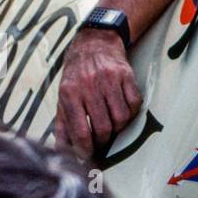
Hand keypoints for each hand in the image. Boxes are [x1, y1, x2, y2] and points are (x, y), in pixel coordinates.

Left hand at [54, 29, 142, 158]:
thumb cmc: (77, 73)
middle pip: (103, 128)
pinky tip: (123, 110)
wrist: (94, 42)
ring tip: (112, 124)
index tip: (88, 155)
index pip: (80, 132)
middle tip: (102, 141)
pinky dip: (131, 113)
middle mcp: (89, 85)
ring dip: (118, 128)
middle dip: (103, 141)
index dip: (86, 149)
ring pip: (121, 119)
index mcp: (70, 92)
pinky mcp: (126, 75)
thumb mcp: (63, 96)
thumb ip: (63, 124)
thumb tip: (63, 150)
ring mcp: (109, 79)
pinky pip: (135, 104)